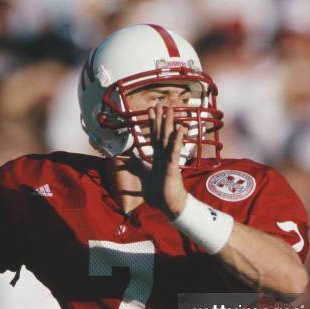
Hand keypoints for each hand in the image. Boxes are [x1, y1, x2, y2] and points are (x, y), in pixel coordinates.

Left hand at [138, 103, 187, 218]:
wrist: (169, 206)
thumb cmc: (159, 193)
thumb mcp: (145, 176)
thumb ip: (138, 166)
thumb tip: (129, 159)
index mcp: (158, 157)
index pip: (155, 136)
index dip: (153, 123)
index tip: (151, 110)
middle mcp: (164, 156)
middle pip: (162, 133)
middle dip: (160, 118)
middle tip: (160, 102)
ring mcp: (169, 160)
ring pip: (169, 138)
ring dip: (169, 123)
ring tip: (170, 109)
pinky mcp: (172, 167)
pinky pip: (175, 151)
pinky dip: (177, 139)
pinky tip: (180, 128)